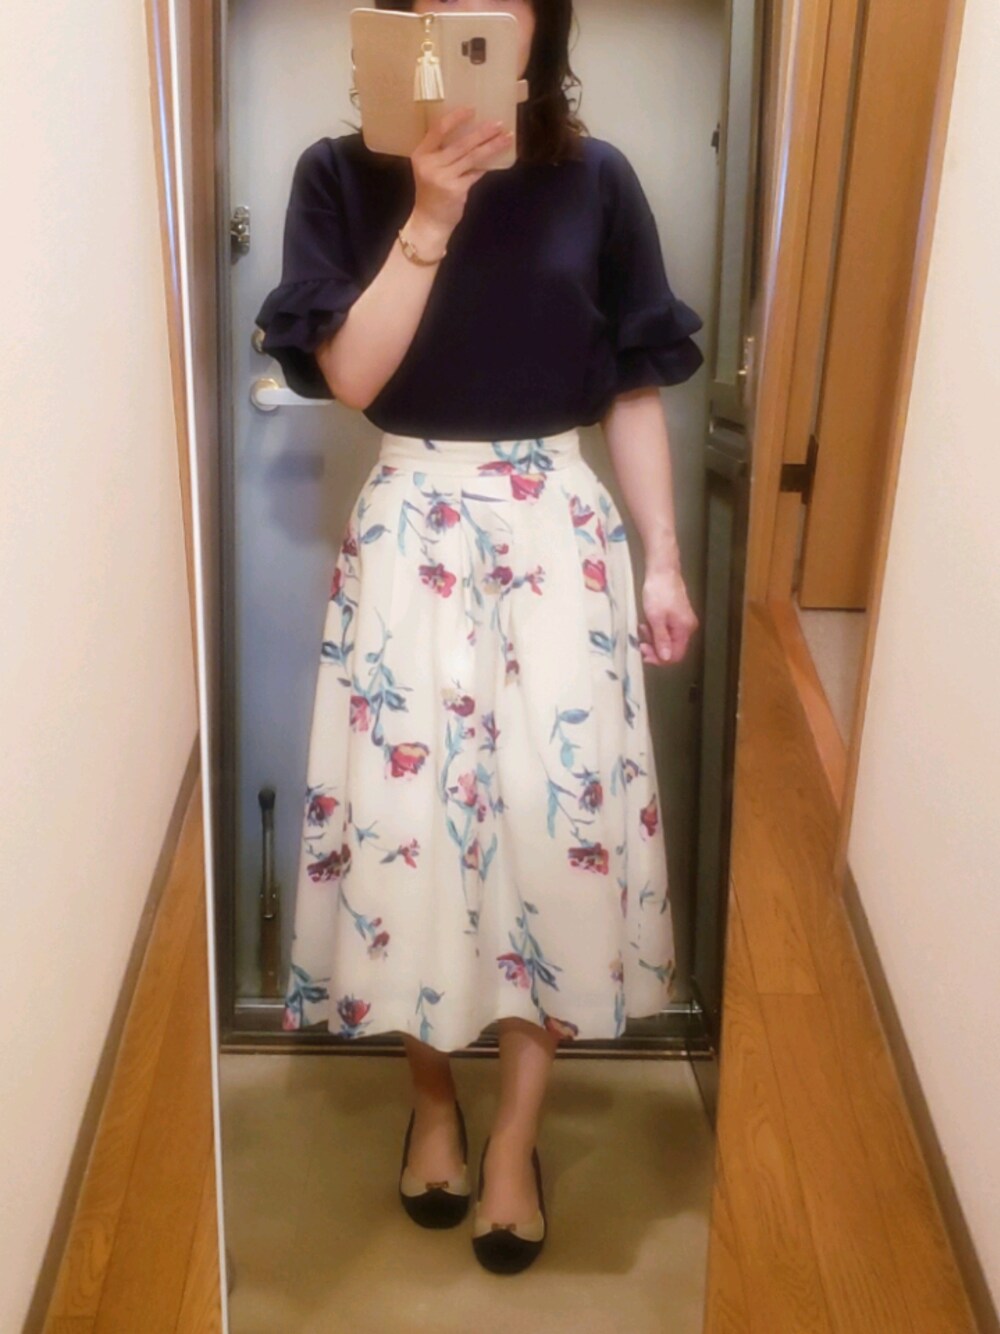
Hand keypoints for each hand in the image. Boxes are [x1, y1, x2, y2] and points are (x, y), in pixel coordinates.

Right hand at [409, 105, 513, 237]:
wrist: (429, 222)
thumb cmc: (432, 193)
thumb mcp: (430, 169)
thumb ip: (444, 154)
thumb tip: (473, 136)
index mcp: (421, 154)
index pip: (438, 129)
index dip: (456, 117)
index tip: (472, 109)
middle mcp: (430, 164)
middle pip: (460, 143)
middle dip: (482, 132)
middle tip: (499, 123)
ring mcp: (443, 178)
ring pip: (472, 157)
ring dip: (491, 146)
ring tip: (506, 137)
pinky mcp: (456, 190)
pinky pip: (476, 173)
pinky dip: (487, 165)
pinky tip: (499, 158)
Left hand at [638, 564, 698, 665]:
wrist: (662, 570)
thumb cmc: (658, 593)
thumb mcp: (656, 618)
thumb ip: (661, 640)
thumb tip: (667, 658)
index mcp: (685, 630)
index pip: (676, 655)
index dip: (660, 659)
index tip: (644, 654)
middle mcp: (687, 628)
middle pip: (672, 649)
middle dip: (655, 648)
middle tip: (640, 642)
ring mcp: (682, 621)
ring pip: (668, 640)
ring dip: (653, 638)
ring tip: (642, 628)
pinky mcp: (677, 615)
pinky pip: (667, 630)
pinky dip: (656, 630)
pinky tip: (646, 623)